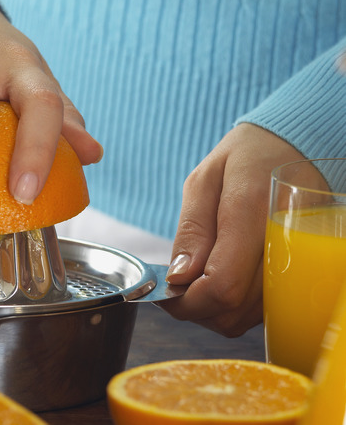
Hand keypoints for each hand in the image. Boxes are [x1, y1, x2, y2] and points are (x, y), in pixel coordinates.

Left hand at [158, 123, 305, 336]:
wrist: (296, 148)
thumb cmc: (245, 159)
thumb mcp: (204, 181)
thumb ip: (192, 230)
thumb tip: (179, 277)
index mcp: (252, 212)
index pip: (222, 286)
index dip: (187, 302)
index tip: (166, 294)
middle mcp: (282, 245)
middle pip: (232, 311)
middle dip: (195, 308)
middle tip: (177, 286)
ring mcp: (296, 264)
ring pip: (246, 318)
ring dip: (213, 310)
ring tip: (198, 279)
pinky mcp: (300, 275)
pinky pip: (262, 310)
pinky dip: (235, 307)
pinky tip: (222, 280)